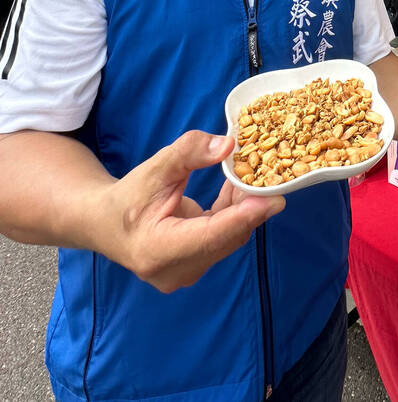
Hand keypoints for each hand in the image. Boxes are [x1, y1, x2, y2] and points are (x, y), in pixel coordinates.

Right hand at [100, 130, 284, 292]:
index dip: (243, 217)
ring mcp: (186, 272)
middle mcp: (175, 271)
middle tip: (273, 176)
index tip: (273, 200)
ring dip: (244, 209)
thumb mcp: (154, 168)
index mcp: (157, 250)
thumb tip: (228, 145)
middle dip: (250, 207)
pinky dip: (233, 214)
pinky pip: (223, 238)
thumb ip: (189, 153)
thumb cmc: (128, 196)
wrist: (105, 223)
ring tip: (256, 176)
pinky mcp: (195, 265)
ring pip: (228, 239)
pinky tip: (239, 188)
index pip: (210, 235)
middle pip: (225, 238)